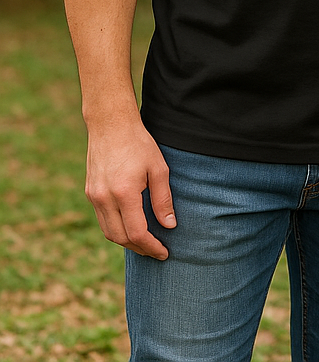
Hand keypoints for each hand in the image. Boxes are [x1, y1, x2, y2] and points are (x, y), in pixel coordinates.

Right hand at [84, 118, 175, 258]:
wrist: (111, 125)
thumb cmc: (139, 144)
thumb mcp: (159, 168)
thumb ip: (163, 199)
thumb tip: (169, 225)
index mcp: (124, 193)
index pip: (137, 233)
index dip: (151, 246)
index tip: (164, 252)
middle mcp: (104, 199)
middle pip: (121, 238)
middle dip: (140, 248)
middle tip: (157, 251)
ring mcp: (94, 197)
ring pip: (109, 232)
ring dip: (127, 242)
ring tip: (146, 243)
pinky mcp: (90, 193)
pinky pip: (102, 220)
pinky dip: (116, 229)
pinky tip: (130, 226)